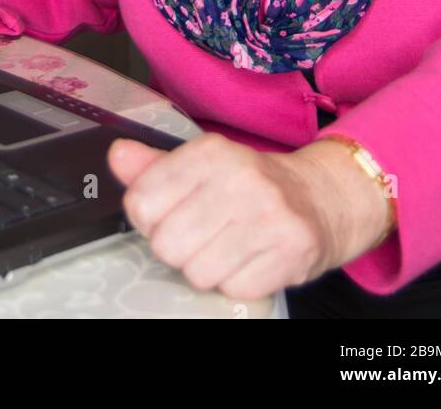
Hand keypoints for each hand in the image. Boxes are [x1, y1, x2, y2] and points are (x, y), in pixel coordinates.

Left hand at [107, 131, 389, 302]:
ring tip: (226, 247)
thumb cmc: (252, 184)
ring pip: (198, 272)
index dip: (150, 218)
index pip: (142, 202)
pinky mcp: (290, 253)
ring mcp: (268, 216)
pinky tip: (250, 259)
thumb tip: (118, 156)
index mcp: (211, 151)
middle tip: (201, 234)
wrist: (322, 197)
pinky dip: (237, 282)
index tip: (170, 213)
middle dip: (179, 247)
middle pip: (167, 244)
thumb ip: (155, 166)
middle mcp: (240, 178)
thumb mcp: (204, 164)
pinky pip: (234, 290)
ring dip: (207, 268)